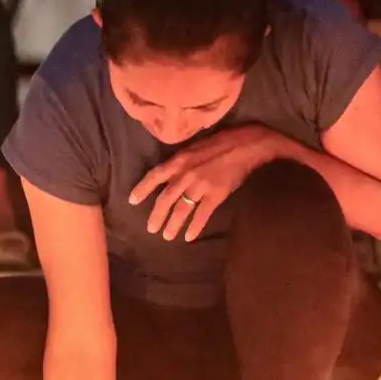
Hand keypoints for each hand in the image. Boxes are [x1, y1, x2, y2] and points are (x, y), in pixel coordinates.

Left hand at [129, 125, 283, 241]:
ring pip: (181, 210)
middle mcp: (186, 174)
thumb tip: (168, 175)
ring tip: (167, 236)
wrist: (247, 144)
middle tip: (151, 229)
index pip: (154, 176)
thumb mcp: (193, 147)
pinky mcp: (216, 195)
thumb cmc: (221, 142)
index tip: (132, 201)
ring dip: (173, 225)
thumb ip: (180, 162)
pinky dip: (194, 228)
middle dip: (156, 216)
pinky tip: (189, 237)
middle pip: (165, 199)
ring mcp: (200, 186)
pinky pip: (201, 215)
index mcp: (179, 160)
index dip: (142, 189)